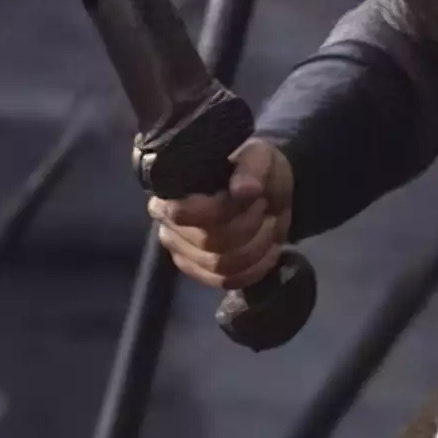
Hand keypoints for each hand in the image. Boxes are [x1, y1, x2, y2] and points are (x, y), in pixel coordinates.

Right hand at [148, 137, 292, 290]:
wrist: (265, 192)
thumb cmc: (254, 169)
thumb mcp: (259, 157)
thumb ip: (251, 168)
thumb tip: (243, 190)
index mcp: (174, 192)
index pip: (183, 213)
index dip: (224, 210)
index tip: (255, 196)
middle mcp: (169, 225)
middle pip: (209, 243)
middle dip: (249, 227)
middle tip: (264, 208)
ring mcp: (182, 252)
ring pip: (220, 266)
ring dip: (256, 248)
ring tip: (269, 225)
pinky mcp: (200, 272)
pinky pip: (225, 281)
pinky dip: (255, 269)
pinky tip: (269, 250)